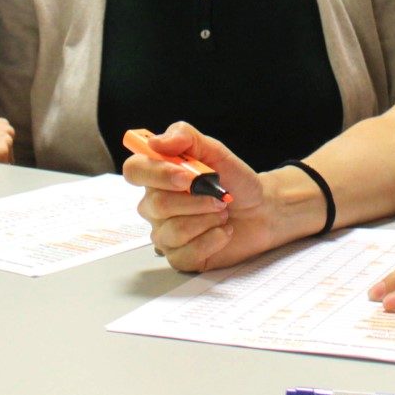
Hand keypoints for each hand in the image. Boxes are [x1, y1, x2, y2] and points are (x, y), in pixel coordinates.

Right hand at [123, 122, 271, 271]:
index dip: (157, 174)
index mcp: (158, 175)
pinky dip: (212, 240)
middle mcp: (155, 205)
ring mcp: (164, 232)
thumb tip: (155, 142)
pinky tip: (223, 231)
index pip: (134, 170)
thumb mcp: (214, 150)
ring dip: (207, 219)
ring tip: (222, 212)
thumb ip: (185, 137)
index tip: (186, 176)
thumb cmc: (234, 180)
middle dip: (195, 200)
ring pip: (173, 231)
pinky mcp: (179, 256)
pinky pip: (185, 254)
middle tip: (219, 197)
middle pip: (156, 204)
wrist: (261, 209)